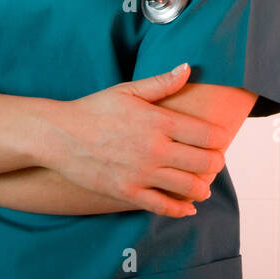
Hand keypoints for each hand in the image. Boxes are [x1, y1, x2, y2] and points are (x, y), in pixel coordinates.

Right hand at [36, 63, 229, 217]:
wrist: (59, 135)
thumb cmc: (94, 109)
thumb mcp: (128, 90)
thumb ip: (162, 82)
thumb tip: (188, 68)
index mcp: (158, 121)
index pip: (206, 135)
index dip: (220, 139)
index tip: (220, 140)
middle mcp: (154, 149)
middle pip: (203, 163)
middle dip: (215, 163)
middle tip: (215, 162)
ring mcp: (141, 173)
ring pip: (188, 187)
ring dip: (202, 188)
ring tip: (203, 185)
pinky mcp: (127, 193)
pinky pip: (162, 207)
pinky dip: (181, 210)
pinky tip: (188, 208)